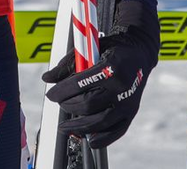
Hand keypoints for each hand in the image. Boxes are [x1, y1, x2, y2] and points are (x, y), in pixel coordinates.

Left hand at [42, 0, 158, 148]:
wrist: (139, 52)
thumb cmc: (113, 47)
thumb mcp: (90, 47)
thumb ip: (68, 63)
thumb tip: (47, 78)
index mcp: (109, 67)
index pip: (79, 84)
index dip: (61, 91)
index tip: (50, 95)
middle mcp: (121, 86)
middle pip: (89, 104)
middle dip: (69, 106)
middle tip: (60, 103)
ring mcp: (128, 101)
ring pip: (101, 121)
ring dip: (80, 126)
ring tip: (66, 126)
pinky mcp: (132, 112)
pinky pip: (117, 130)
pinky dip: (103, 138)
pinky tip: (90, 139)